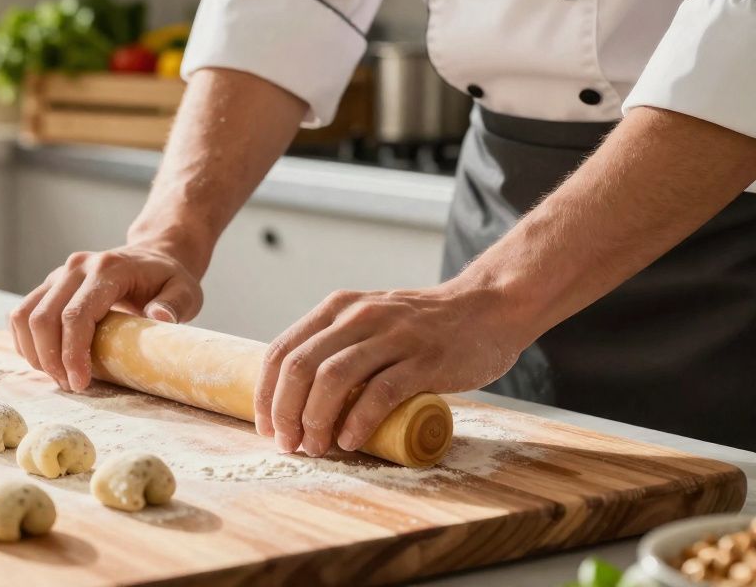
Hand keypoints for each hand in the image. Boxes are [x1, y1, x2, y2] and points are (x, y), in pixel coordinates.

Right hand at [10, 243, 202, 391]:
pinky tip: (47, 361)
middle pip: (43, 318)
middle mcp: (76, 267)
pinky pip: (22, 314)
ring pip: (24, 316)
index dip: (72, 353)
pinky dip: (26, 342)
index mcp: (107, 269)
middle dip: (51, 360)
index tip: (79, 383)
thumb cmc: (169, 279)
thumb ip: (174, 304)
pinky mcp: (50, 284)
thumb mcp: (185, 291)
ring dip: (35, 353)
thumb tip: (158, 317)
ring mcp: (58, 274)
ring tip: (59, 377)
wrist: (153, 255)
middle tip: (70, 386)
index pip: (76, 315)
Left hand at [255, 282, 537, 456]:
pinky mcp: (425, 359)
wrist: (489, 309)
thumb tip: (298, 396)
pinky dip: (358, 421)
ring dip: (316, 419)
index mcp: (338, 308)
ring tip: (316, 447)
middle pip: (301, 366)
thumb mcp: (370, 320)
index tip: (267, 427)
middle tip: (289, 444)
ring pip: (333, 378)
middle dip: (285, 412)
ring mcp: (393, 335)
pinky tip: (350, 441)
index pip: (282, 350)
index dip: (266, 393)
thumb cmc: (424, 327)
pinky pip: (381, 392)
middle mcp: (359, 316)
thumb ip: (338, 343)